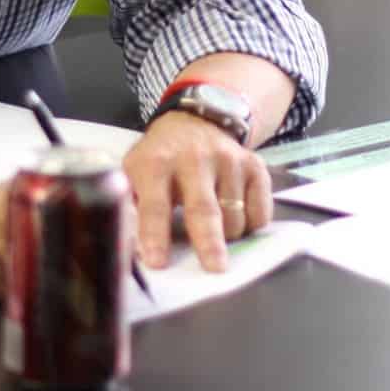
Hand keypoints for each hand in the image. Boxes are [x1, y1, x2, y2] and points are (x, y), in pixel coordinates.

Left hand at [122, 113, 272, 272]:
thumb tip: (129, 251)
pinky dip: (250, 225)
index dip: (154, 234)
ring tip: (214, 233)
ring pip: (234, 216)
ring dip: (226, 236)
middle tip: (214, 269)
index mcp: (156, 163)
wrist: (195, 122)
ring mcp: (228, 160)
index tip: (157, 262)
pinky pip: (260, 210)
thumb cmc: (160, 160)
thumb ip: (130, 209)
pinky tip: (236, 218)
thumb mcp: (134, 174)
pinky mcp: (254, 165)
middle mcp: (194, 158)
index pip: (155, 205)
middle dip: (208, 241)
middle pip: (203, 209)